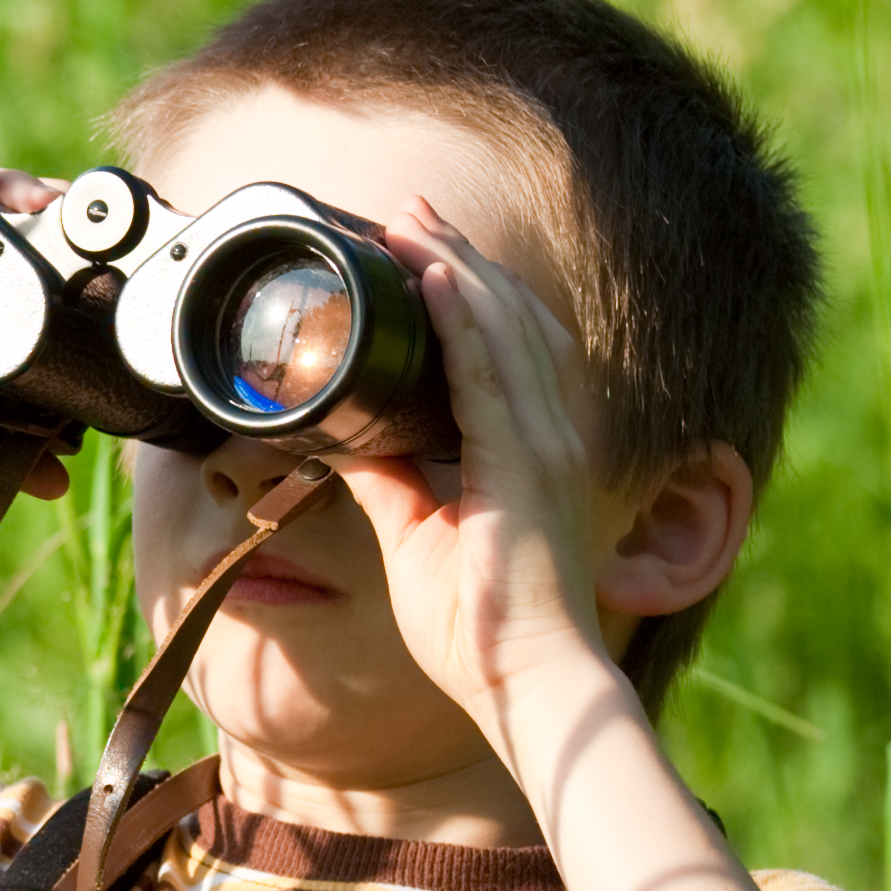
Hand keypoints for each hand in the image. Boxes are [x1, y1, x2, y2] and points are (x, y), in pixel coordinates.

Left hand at [331, 196, 616, 732]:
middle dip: (457, 259)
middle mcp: (548, 435)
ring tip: (415, 223)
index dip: (465, 289)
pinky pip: (492, 374)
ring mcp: (546, 447)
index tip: (418, 248)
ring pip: (503, 329)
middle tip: (410, 210)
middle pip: (508, 319)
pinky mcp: (527, 468)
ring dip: (456, 269)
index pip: (503, 344)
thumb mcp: (417, 530)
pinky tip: (437, 279)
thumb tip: (341, 435)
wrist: (525, 680)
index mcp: (529, 448)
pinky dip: (466, 320)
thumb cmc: (479, 625)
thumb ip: (388, 475)